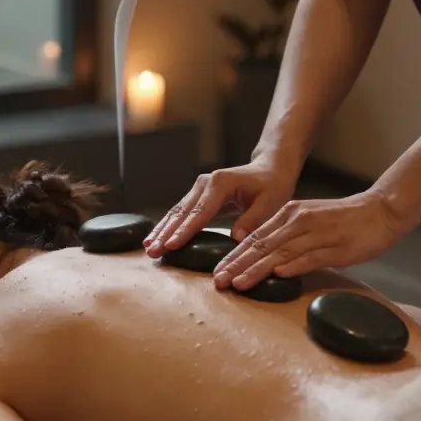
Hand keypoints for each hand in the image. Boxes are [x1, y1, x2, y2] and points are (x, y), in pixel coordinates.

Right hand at [144, 159, 296, 256]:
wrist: (269, 169)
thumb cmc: (272, 186)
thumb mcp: (270, 203)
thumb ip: (252, 220)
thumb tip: (235, 239)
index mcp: (221, 183)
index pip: (200, 211)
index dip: (185, 230)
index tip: (171, 245)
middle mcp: (205, 183)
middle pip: (182, 211)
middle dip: (166, 232)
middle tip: (152, 251)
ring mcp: (198, 187)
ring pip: (176, 211)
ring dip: (162, 230)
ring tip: (148, 247)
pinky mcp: (197, 195)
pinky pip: (180, 212)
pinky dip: (168, 225)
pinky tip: (156, 237)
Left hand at [212, 189, 406, 289]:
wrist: (380, 210)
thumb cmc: (343, 220)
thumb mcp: (308, 221)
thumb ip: (287, 237)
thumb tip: (265, 259)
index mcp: (289, 214)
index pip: (254, 238)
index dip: (234, 256)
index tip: (216, 272)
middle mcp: (298, 221)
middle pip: (262, 246)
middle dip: (237, 265)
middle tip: (218, 282)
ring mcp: (316, 233)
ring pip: (280, 253)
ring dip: (257, 269)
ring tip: (239, 283)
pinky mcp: (336, 246)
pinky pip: (311, 257)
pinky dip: (294, 266)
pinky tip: (278, 275)